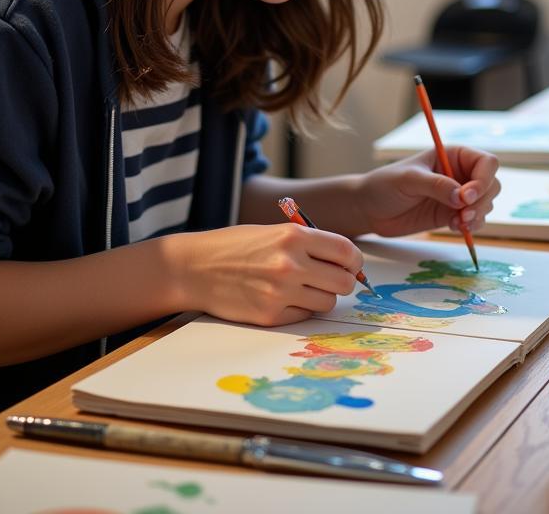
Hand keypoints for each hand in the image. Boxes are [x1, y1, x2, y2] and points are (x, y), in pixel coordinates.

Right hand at [174, 223, 363, 326]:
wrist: (195, 267)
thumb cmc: (235, 246)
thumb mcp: (273, 231)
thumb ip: (308, 244)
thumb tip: (346, 263)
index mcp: (293, 236)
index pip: (346, 252)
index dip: (354, 261)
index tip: (350, 265)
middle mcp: (290, 264)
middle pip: (343, 282)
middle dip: (341, 282)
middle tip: (329, 279)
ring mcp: (280, 292)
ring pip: (327, 303)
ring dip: (320, 297)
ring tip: (301, 288)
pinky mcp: (270, 315)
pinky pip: (304, 317)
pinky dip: (300, 310)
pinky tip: (282, 298)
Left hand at [356, 146, 500, 236]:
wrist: (370, 208)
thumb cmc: (385, 184)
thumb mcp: (408, 179)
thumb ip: (435, 185)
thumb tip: (461, 196)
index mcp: (453, 155)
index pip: (486, 163)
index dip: (483, 179)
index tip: (466, 196)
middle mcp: (460, 174)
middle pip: (491, 184)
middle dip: (482, 201)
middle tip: (463, 214)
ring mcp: (458, 196)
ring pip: (486, 204)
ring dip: (478, 215)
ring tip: (457, 223)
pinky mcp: (452, 215)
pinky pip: (475, 220)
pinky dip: (471, 226)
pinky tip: (454, 228)